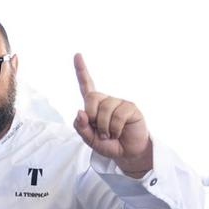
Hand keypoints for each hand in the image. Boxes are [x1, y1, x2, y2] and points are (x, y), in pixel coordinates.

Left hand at [73, 53, 152, 176]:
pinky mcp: (131, 107)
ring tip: (110, 134)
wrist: (126, 153)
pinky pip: (118, 115)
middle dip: (91, 116)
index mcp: (94, 106)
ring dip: (104, 127)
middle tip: (99, 130)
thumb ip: (81, 127)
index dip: (81, 71)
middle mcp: (106, 101)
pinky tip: (119, 132)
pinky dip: (115, 128)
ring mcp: (119, 103)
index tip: (77, 55)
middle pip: (91, 97)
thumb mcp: (89, 139)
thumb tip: (80, 111)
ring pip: (105, 109)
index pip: (86, 86)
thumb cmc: (108, 144)